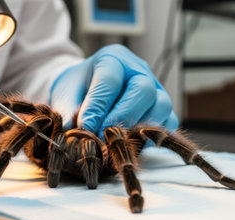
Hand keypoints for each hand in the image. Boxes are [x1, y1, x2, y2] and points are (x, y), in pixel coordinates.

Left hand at [50, 44, 178, 137]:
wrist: (86, 88)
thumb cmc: (77, 88)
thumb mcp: (65, 95)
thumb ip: (68, 112)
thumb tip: (75, 133)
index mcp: (112, 58)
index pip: (110, 79)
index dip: (98, 106)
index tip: (85, 127)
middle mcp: (138, 70)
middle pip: (143, 89)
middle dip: (123, 116)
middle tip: (103, 136)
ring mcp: (155, 88)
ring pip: (161, 105)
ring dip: (139, 128)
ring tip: (117, 142)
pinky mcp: (163, 108)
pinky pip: (168, 123)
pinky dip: (153, 137)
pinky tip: (132, 146)